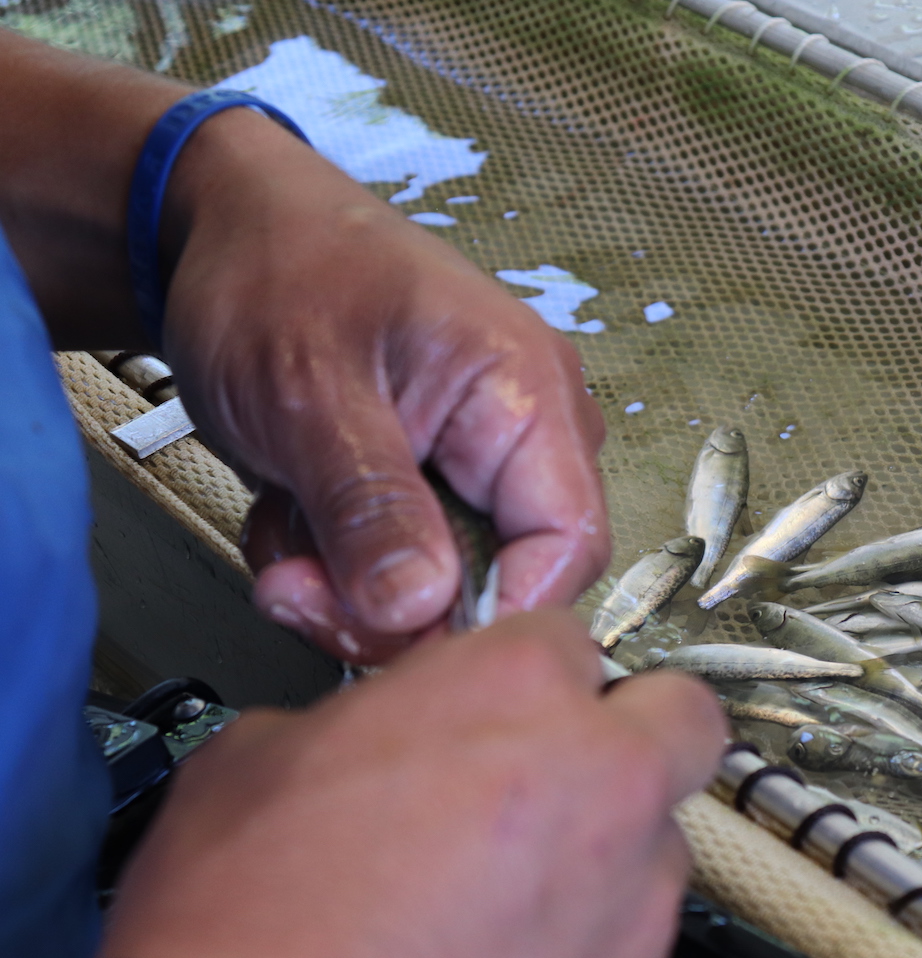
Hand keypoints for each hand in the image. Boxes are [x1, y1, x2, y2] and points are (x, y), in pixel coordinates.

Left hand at [0, 34, 608, 662]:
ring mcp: (478, 461)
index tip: (399, 634)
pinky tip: (293, 512)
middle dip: (392, 608)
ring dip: (349, 586)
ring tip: (284, 528)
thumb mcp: (310, 394)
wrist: (221, 228)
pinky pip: (404, 565)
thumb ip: (370, 507)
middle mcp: (525, 433)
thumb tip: (420, 611)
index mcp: (528, 395)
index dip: (496, 611)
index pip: (569, 544)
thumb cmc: (277, 272)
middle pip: (503, 579)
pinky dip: (338, 563)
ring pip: (443, 585)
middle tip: (296, 591)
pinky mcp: (431, 483)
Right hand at [40, 610, 725, 957]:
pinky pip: (637, 948)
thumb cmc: (249, 936)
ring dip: (607, 853)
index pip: (572, 637)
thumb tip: (367, 735)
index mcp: (516, 691)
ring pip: (661, 843)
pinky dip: (590, 950)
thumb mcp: (259, 759)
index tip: (512, 705)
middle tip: (570, 768)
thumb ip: (356, 720)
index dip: (533, 672)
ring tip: (510, 899)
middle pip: (683, 716)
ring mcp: (633, 898)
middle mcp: (602, 783)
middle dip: (636, 731)